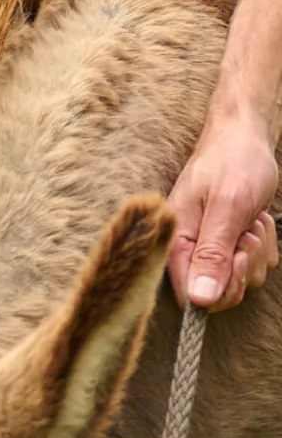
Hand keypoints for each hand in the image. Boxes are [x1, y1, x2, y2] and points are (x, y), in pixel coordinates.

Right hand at [167, 114, 279, 310]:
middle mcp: (187, 249)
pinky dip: (263, 244)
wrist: (244, 136)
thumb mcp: (227, 208)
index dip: (219, 288)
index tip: (239, 256)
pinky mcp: (228, 243)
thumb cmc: (233, 163)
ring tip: (249, 220)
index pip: (190, 295)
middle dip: (243, 267)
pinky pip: (254, 264)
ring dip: (257, 252)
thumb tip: (199, 300)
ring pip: (242, 278)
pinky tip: (253, 219)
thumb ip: (212, 255)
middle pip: (218, 292)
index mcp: (174, 242)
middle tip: (247, 234)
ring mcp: (209, 247)